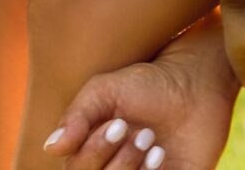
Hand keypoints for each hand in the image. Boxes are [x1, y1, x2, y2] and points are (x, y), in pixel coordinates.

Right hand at [43, 18, 237, 169]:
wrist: (193, 84)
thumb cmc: (144, 83)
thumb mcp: (104, 91)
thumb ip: (76, 117)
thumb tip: (51, 148)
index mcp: (92, 153)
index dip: (94, 153)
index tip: (117, 124)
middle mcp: (113, 169)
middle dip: (118, 162)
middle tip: (141, 131)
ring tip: (152, 141)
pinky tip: (161, 155)